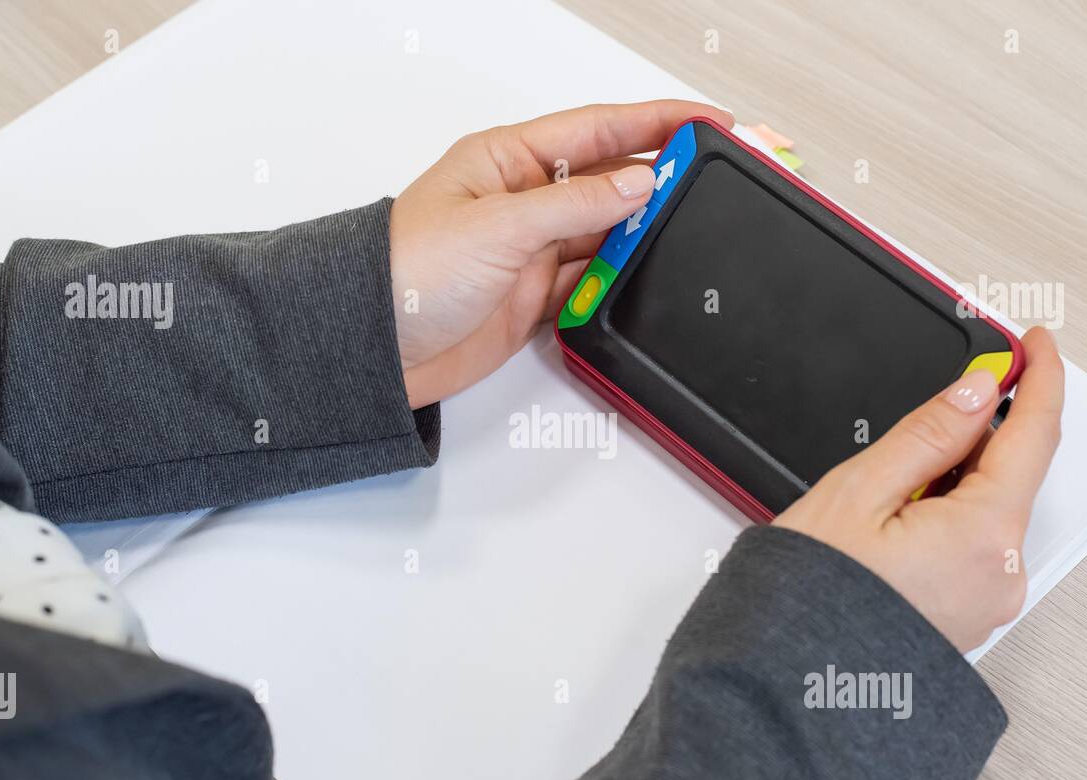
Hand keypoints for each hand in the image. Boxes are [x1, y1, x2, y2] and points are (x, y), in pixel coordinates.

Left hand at [389, 100, 733, 407]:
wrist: (376, 350)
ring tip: (679, 237)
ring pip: (605, 235)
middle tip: (710, 183)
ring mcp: (530, 251)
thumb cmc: (406, 273)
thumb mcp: (499, 227)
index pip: (598, 128)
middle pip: (608, 180)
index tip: (708, 123)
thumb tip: (637, 182)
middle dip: (658, 181)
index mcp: (507, 159)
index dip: (657, 122)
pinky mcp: (532, 298)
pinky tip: (637, 279)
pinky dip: (615, 283)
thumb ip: (573, 204)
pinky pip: (590, 283)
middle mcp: (523, 200)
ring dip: (638, 238)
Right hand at [774, 328, 1064, 652]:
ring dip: (955, 479)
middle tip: (928, 411)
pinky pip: (976, 547)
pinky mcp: (969, 617)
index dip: (1040, 379)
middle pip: (1010, 474)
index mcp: (984, 537)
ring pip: (990, 510)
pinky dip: (950, 517)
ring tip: (884, 490)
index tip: (1033, 343)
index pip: (1034, 436)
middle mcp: (1002, 575)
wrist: (785, 680)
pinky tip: (896, 521)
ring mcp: (989, 601)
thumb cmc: (810, 598)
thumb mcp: (859, 491)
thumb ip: (928, 434)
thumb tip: (976, 392)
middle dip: (977, 433)